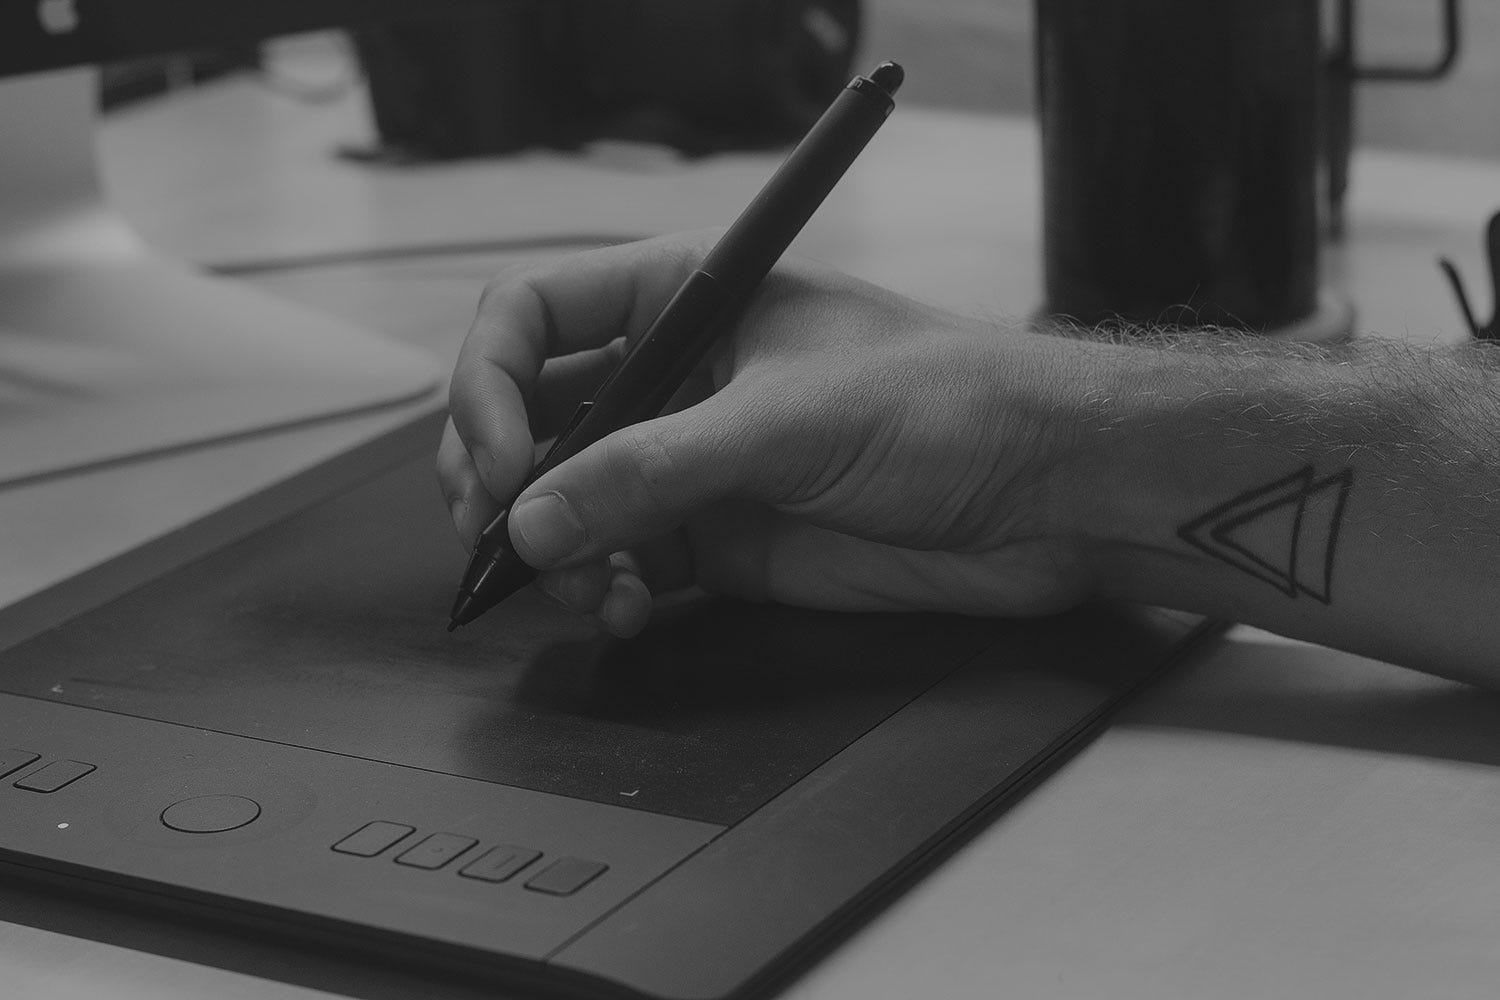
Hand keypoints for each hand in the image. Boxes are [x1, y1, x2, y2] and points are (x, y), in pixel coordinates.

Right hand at [437, 232, 1103, 635]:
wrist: (1048, 494)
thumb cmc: (950, 403)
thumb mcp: (789, 422)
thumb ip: (653, 471)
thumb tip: (532, 519)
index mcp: (685, 297)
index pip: (532, 317)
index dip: (487, 384)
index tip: (491, 461)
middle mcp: (678, 376)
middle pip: (533, 419)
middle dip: (505, 482)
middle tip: (506, 537)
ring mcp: (696, 461)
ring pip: (569, 503)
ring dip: (552, 551)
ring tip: (580, 590)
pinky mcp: (724, 539)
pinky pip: (625, 564)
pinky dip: (605, 591)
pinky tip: (622, 609)